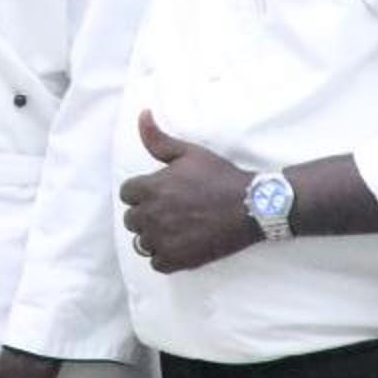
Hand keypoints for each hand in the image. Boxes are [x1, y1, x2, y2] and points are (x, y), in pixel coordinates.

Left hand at [118, 112, 259, 273]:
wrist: (251, 206)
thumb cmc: (220, 177)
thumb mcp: (189, 153)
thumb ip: (158, 139)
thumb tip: (141, 114)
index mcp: (150, 188)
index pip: (126, 194)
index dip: (141, 192)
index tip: (159, 193)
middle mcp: (151, 215)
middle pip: (131, 219)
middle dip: (145, 214)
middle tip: (169, 211)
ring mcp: (162, 240)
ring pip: (141, 242)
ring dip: (153, 237)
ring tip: (174, 230)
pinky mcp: (177, 260)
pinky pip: (156, 263)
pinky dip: (165, 257)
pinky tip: (180, 245)